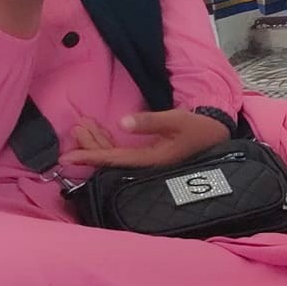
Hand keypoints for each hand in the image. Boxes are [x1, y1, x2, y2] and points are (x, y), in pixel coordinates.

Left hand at [59, 109, 233, 169]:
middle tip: (75, 130)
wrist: (218, 134)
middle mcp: (146, 164)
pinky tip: (101, 131)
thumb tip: (122, 122)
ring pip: (116, 154)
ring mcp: (148, 160)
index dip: (90, 157)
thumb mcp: (176, 121)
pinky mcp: (151, 154)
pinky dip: (110, 141)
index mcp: (151, 160)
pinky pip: (124, 150)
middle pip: (111, 158)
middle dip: (91, 145)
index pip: (113, 159)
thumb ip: (150, 122)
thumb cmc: (199, 127)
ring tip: (82, 127)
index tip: (67, 158)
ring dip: (99, 141)